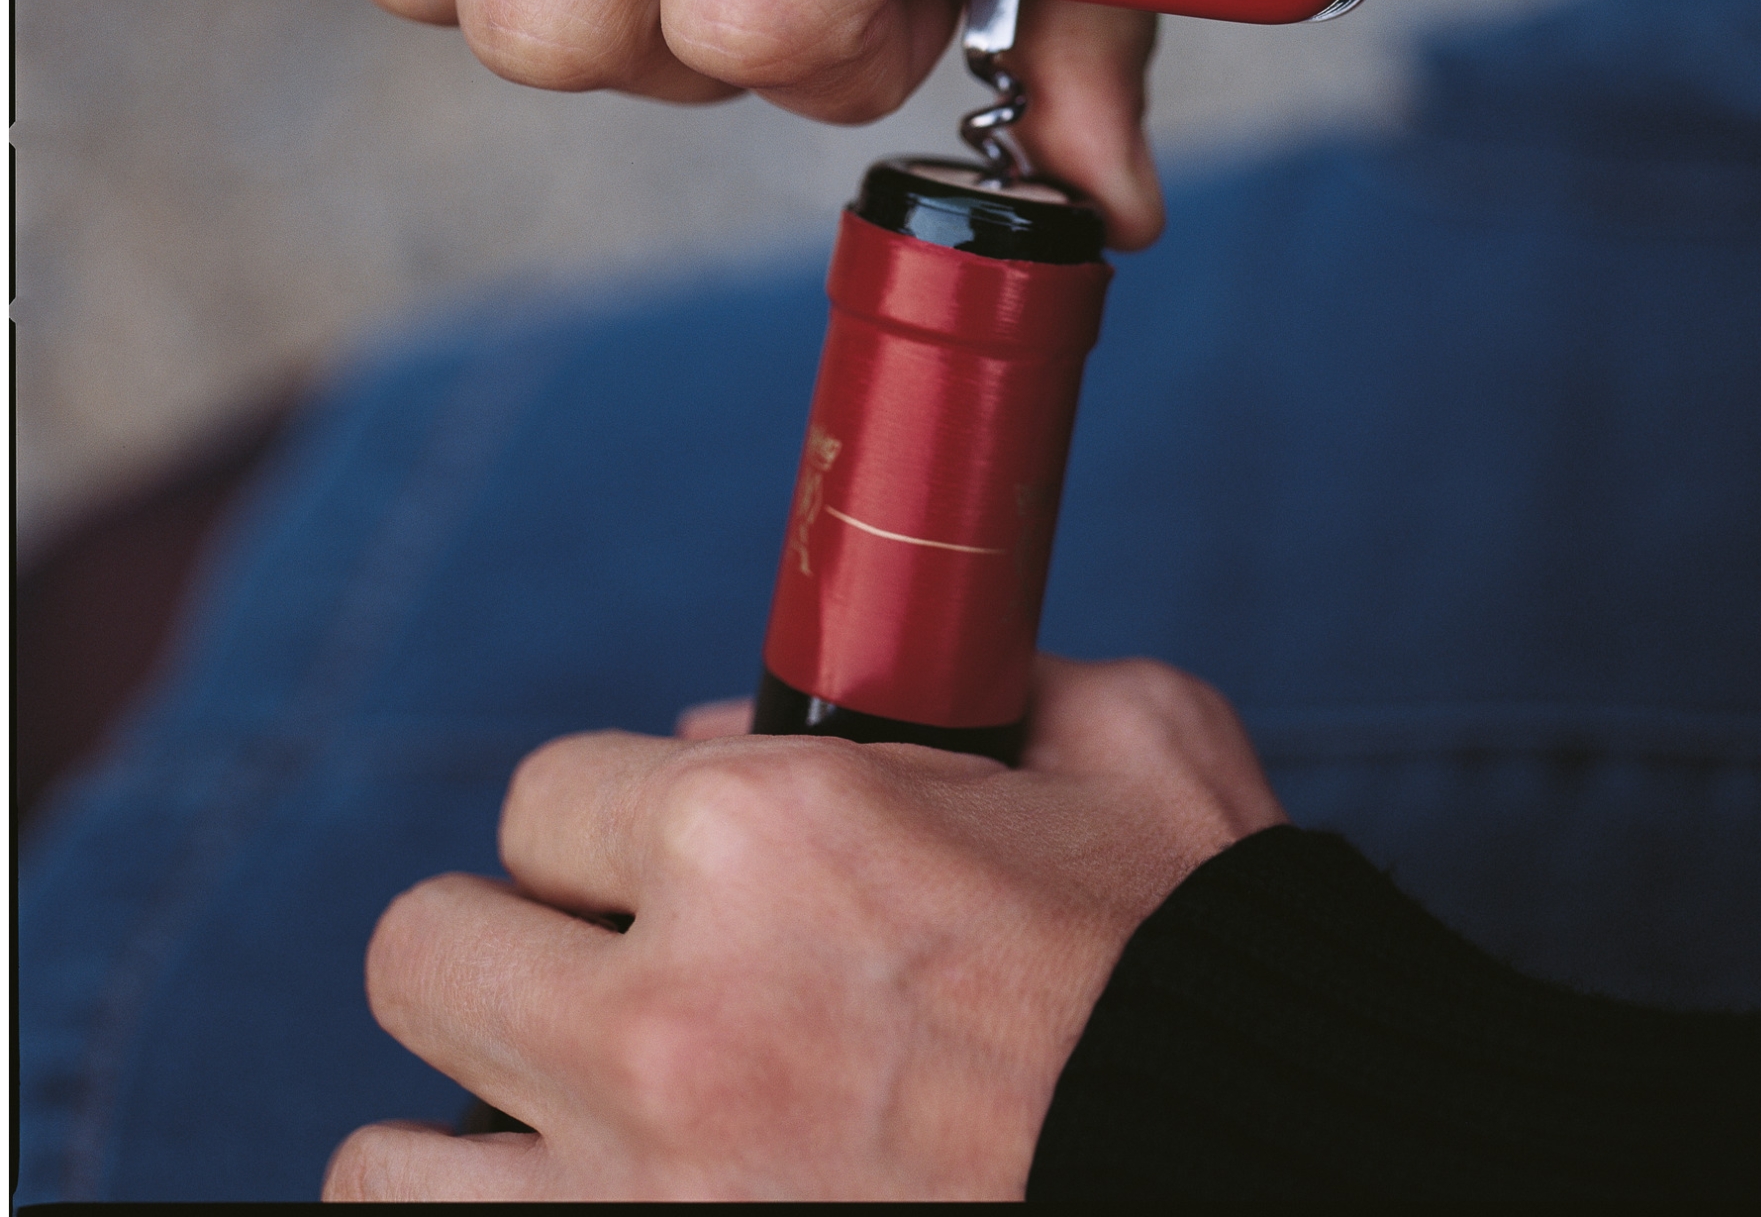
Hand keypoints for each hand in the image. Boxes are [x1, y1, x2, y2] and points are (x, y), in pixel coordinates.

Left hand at [323, 657, 1284, 1199]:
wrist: (1280, 1173)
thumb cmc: (1206, 966)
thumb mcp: (1122, 748)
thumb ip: (963, 691)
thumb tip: (750, 722)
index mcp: (770, 834)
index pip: (545, 794)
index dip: (608, 821)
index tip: (656, 859)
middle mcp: (671, 1019)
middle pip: (426, 949)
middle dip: (514, 947)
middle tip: (603, 978)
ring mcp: (646, 1203)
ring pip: (383, 1158)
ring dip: (470, 1121)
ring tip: (564, 1122)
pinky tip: (592, 1199)